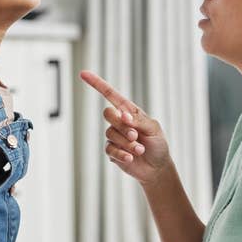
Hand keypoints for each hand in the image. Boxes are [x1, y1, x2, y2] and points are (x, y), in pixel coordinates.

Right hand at [80, 70, 171, 184]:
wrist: (157, 167)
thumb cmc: (158, 144)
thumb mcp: (154, 128)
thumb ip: (139, 120)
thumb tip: (123, 115)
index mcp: (129, 111)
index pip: (110, 94)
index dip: (97, 83)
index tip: (83, 73)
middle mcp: (119, 122)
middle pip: (108, 114)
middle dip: (121, 125)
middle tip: (135, 135)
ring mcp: (114, 136)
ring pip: (110, 133)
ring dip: (126, 143)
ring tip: (139, 149)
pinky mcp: (112, 151)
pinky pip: (109, 149)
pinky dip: (122, 154)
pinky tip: (131, 158)